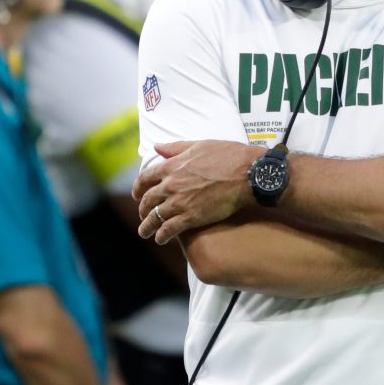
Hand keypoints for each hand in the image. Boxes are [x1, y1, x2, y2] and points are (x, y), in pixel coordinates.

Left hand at [134, 140, 262, 244]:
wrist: (246, 173)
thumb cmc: (227, 156)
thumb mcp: (199, 145)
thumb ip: (176, 148)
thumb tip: (157, 147)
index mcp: (171, 166)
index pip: (145, 178)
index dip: (138, 188)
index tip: (137, 195)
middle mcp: (171, 185)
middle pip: (148, 200)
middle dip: (142, 209)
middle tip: (143, 215)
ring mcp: (179, 202)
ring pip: (155, 217)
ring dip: (147, 227)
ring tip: (145, 233)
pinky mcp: (191, 217)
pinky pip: (169, 229)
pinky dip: (162, 235)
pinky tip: (161, 239)